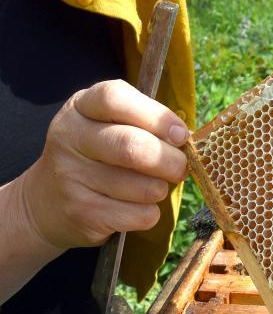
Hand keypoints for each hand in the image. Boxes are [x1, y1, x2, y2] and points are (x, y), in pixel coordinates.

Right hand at [18, 79, 188, 249]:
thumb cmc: (96, 155)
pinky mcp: (82, 212)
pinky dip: (150, 213)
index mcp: (81, 107)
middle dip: (170, 160)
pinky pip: (139, 215)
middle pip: (133, 146)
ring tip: (153, 187)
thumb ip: (144, 123)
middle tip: (180, 167)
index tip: (180, 134)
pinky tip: (136, 207)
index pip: (115, 98)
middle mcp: (70, 138)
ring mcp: (71, 177)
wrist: (46, 201)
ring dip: (160, 189)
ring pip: (143, 187)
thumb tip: (184, 139)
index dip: (156, 116)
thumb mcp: (109, 125)